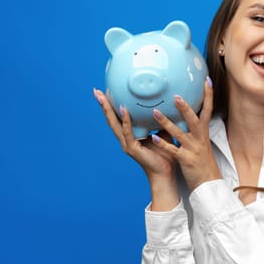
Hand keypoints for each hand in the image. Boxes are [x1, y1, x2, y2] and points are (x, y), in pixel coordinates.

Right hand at [93, 88, 178, 210]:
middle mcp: (125, 139)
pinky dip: (125, 120)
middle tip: (96, 91)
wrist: (167, 172)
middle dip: (104, 105)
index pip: (118, 117)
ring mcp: (127, 144)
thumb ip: (159, 119)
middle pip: (111, 119)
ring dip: (108, 110)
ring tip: (102, 97)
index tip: (106, 91)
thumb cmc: (165, 153)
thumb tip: (165, 103)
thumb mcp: (162, 130)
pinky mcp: (132, 149)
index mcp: (131, 134)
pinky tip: (123, 110)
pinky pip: (127, 132)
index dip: (111, 105)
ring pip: (114, 124)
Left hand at [150, 77, 221, 190]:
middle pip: (194, 119)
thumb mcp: (201, 142)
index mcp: (203, 133)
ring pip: (180, 133)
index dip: (209, 95)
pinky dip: (164, 144)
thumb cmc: (202, 162)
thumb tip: (188, 115)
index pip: (208, 110)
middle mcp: (199, 139)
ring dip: (167, 122)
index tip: (207, 80)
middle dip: (185, 107)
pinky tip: (154, 137)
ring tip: (155, 112)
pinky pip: (173, 150)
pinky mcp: (185, 160)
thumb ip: (194, 129)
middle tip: (175, 95)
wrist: (209, 183)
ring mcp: (192, 149)